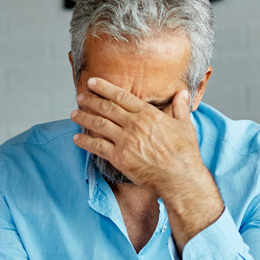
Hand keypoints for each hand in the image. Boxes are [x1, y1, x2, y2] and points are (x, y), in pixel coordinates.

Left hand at [71, 77, 223, 248]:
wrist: (180, 177)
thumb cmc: (185, 153)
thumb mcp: (185, 125)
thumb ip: (180, 107)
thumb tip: (183, 93)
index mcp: (148, 114)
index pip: (121, 96)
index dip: (104, 87)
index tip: (93, 82)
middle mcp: (134, 124)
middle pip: (106, 108)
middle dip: (91, 100)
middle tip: (80, 96)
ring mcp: (125, 141)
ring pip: (99, 125)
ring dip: (84, 118)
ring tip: (74, 114)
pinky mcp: (119, 157)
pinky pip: (97, 147)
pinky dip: (85, 141)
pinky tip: (76, 138)